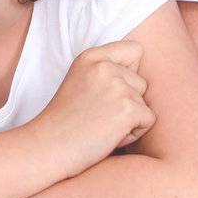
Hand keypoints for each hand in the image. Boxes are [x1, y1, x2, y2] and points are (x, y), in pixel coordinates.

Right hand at [34, 39, 153, 178]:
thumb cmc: (64, 122)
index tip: (112, 91)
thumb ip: (106, 72)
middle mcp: (105, 67)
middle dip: (128, 102)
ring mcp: (117, 87)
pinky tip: (109, 137)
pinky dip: (133, 134)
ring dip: (130, 119)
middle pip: (142, 82)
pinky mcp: (127, 109)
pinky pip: (148, 120)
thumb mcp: (80, 82)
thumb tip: (141, 77)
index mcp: (91, 57)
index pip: (134, 50)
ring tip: (101, 126)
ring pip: (145, 103)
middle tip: (98, 116)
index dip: (130, 72)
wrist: (49, 148)